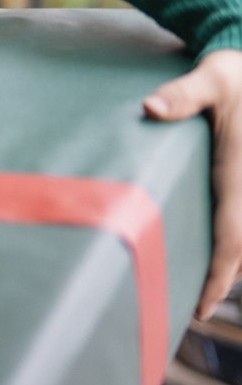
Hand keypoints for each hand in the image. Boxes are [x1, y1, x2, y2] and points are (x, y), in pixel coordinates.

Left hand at [144, 48, 241, 318]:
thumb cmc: (236, 74)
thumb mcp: (212, 79)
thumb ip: (183, 94)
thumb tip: (150, 107)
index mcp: (240, 172)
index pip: (234, 235)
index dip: (221, 274)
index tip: (203, 306)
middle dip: (222, 278)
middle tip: (193, 310)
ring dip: (232, 263)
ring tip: (201, 294)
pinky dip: (235, 242)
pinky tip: (218, 257)